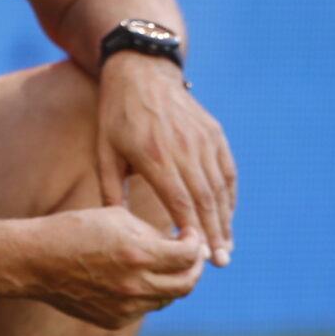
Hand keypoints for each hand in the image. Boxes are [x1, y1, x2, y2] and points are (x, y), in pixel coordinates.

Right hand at [7, 207, 206, 328]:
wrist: (33, 261)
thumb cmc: (73, 230)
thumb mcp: (116, 218)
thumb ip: (152, 232)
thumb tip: (177, 243)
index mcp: (138, 255)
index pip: (188, 256)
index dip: (196, 243)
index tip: (190, 236)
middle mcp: (135, 286)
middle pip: (186, 284)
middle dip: (194, 268)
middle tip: (192, 256)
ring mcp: (125, 308)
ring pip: (167, 299)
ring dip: (172, 281)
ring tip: (164, 265)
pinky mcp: (113, 320)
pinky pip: (144, 309)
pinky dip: (148, 294)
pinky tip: (135, 278)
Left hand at [96, 52, 237, 265]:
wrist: (142, 72)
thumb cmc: (116, 116)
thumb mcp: (104, 152)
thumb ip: (110, 190)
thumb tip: (117, 229)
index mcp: (154, 155)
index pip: (178, 200)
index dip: (189, 230)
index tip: (192, 256)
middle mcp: (184, 148)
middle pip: (205, 199)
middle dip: (214, 234)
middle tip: (219, 263)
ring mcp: (203, 140)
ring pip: (220, 188)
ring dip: (225, 220)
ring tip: (225, 249)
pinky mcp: (214, 134)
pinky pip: (227, 171)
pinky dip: (230, 197)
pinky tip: (227, 217)